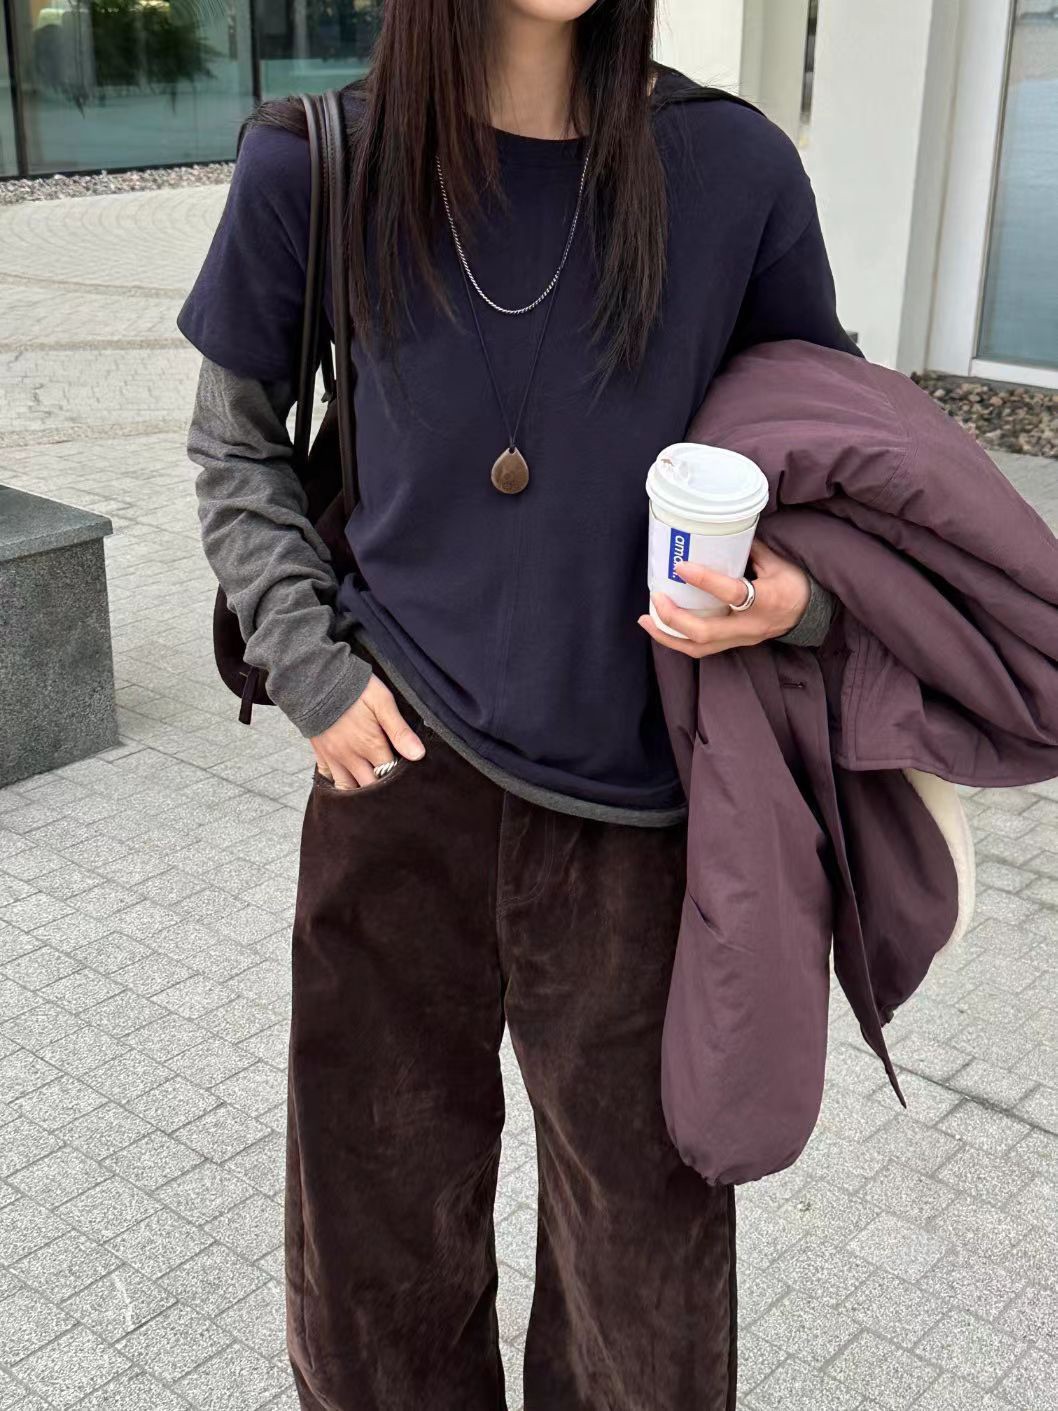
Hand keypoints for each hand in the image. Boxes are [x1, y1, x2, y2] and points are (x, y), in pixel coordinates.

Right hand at [310, 676, 424, 789]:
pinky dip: (337, 784)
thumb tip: (418, 755)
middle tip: (392, 789)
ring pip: (347, 788)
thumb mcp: (383, 702)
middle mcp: (351, 757)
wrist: (317, 679)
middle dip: (382, 791)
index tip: (408, 778)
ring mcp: (333, 757)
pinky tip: (347, 783)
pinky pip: (327, 778)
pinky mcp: (320, 753)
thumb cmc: (354, 688)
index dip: (400, 779)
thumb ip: (400, 731)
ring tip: (371, 792)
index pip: (390, 774)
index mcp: (370, 745)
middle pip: (369, 787)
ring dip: (359, 793)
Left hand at [638, 541, 809, 657]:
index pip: (732, 593)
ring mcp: (741, 639)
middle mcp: (750, 626)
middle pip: (705, 633)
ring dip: (668, 636)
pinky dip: (678, 640)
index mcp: (767, 600)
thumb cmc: (795, 583)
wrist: (811, 613)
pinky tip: (661, 627)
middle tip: (656, 597)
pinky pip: (701, 649)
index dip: (704, 580)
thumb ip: (748, 548)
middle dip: (674, 618)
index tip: (681, 566)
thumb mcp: (778, 560)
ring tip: (646, 620)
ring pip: (699, 648)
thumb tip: (719, 531)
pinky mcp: (734, 644)